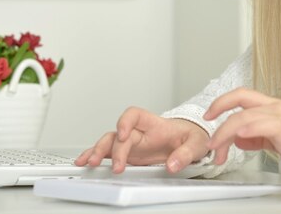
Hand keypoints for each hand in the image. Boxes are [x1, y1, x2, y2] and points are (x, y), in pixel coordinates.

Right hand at [74, 107, 209, 173]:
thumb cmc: (190, 136)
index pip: (134, 115)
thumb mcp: (196, 143)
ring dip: (98, 151)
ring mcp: (132, 143)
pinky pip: (108, 153)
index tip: (124, 135)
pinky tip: (84, 161)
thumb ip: (185, 153)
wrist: (190, 140)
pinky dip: (96, 156)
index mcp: (154, 124)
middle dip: (113, 148)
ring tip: (90, 163)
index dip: (125, 122)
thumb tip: (172, 164)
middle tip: (116, 166)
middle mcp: (139, 132)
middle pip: (119, 134)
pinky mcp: (129, 154)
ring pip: (109, 142)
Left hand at [203, 87, 280, 163]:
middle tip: (210, 139)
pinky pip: (267, 125)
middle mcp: (274, 107)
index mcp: (269, 106)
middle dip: (220, 116)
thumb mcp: (269, 139)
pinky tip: (240, 135)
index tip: (208, 115)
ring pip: (247, 116)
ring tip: (217, 146)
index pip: (241, 95)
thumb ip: (253, 137)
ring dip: (227, 131)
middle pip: (240, 102)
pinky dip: (251, 128)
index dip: (221, 102)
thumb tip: (237, 139)